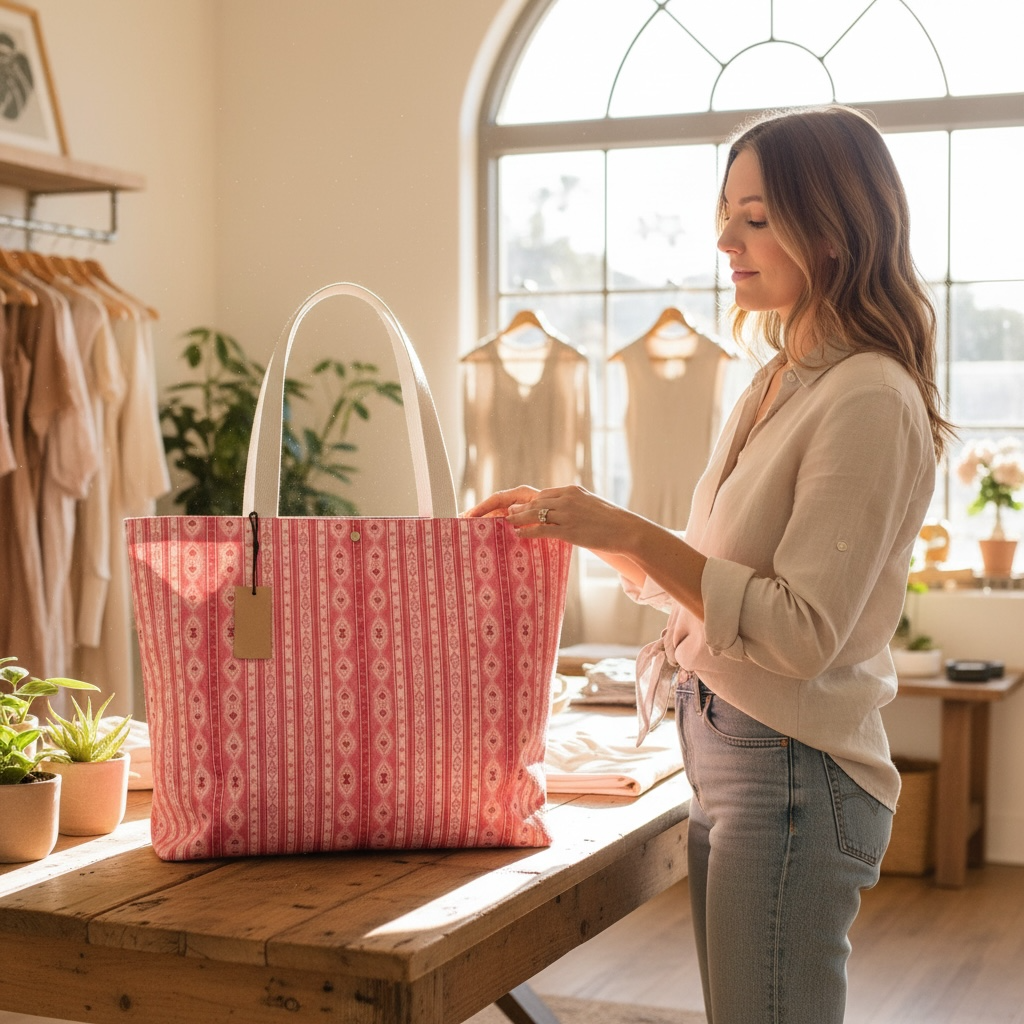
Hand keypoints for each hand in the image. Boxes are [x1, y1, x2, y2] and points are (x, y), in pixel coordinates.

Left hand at [468, 484, 634, 553]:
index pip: (543, 495)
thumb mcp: (589, 506)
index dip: (527, 502)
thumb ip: (572, 505)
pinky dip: (527, 531)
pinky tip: (517, 534)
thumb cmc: (610, 521)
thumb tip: (558, 511)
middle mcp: (567, 499)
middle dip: (517, 508)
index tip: (515, 507)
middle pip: (534, 502)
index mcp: (571, 491)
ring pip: (535, 513)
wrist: (627, 530)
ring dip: (517, 518)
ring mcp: (567, 514)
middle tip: (504, 513)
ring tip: (505, 522)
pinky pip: (542, 529)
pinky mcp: (569, 530)